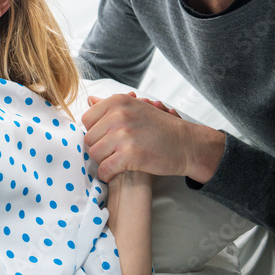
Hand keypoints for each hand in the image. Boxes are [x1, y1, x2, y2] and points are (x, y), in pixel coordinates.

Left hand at [82, 93, 224, 183]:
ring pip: (95, 153)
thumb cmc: (161, 127)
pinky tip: (113, 173)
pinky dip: (106, 174)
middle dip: (98, 147)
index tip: (105, 138)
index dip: (94, 131)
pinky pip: (105, 168)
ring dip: (102, 161)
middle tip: (111, 152)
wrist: (187, 144)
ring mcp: (124, 135)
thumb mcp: (136, 108)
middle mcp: (119, 115)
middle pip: (89, 138)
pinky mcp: (130, 155)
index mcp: (118, 102)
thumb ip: (111, 105)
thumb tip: (90, 100)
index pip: (87, 119)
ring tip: (114, 161)